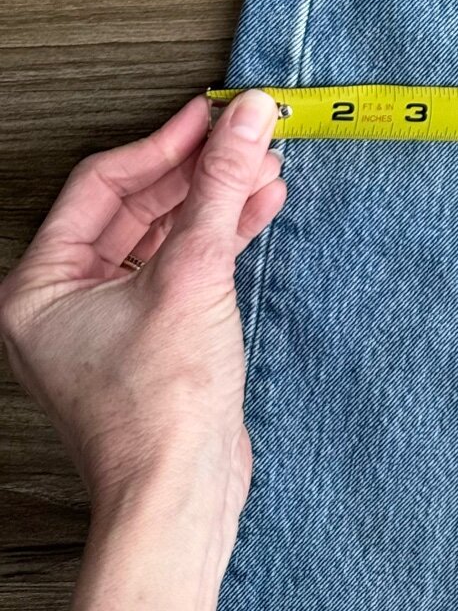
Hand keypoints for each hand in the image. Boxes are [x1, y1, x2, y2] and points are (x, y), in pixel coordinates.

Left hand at [0, 89, 286, 528]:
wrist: (180, 494)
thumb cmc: (158, 408)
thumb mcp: (193, 273)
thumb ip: (220, 185)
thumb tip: (243, 118)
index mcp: (39, 286)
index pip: (102, 185)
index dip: (163, 144)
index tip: (211, 115)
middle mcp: (62, 303)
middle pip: (134, 207)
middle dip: (198, 172)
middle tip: (246, 136)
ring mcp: (105, 324)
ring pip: (163, 236)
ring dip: (216, 201)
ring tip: (265, 169)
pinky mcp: (149, 340)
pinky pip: (180, 269)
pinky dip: (219, 238)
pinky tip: (258, 210)